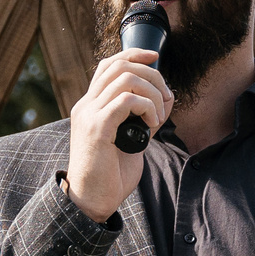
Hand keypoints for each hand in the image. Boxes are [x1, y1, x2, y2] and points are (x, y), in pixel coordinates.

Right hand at [64, 48, 172, 221]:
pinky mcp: (97, 128)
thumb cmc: (110, 175)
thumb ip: (144, 117)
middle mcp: (86, 105)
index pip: (108, 65)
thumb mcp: (133, 140)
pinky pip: (127, 101)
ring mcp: (89, 115)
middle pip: (119, 65)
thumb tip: (168, 96)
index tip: (155, 56)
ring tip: (159, 115)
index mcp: (90, 106)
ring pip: (125, 78)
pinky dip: (147, 107)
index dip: (133, 54)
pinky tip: (151, 124)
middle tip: (166, 97)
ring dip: (152, 92)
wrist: (91, 201)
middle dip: (151, 74)